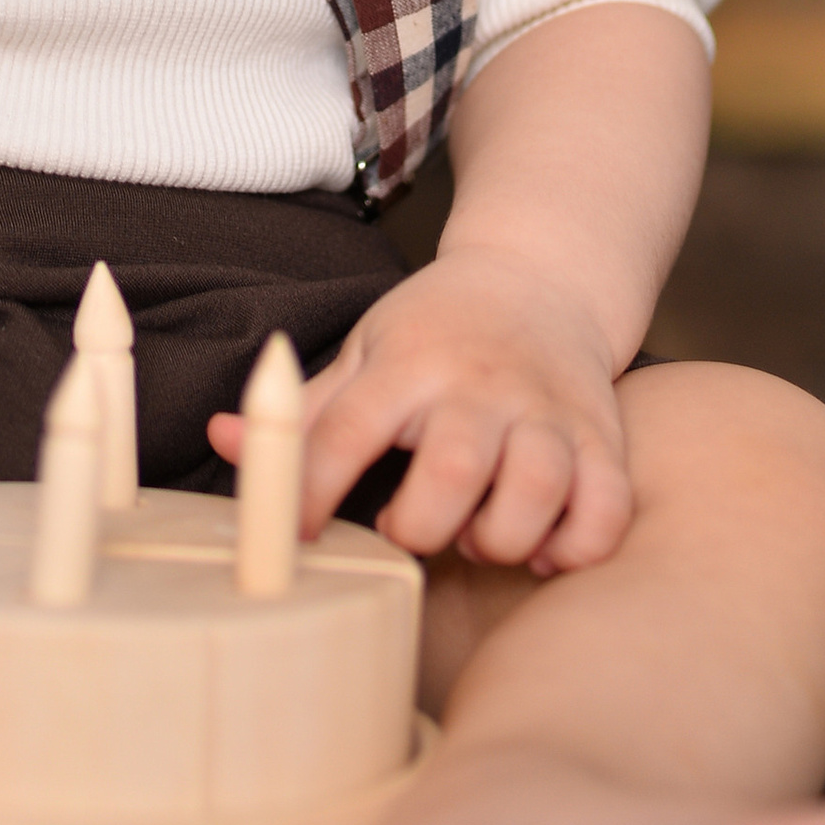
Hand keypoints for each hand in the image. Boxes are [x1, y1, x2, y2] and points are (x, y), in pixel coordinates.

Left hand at [208, 248, 633, 575]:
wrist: (541, 278)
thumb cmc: (438, 331)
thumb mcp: (365, 354)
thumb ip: (302, 410)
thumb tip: (220, 436)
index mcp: (408, 364)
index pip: (346, 432)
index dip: (313, 495)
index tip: (301, 540)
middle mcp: (480, 385)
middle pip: (451, 473)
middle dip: (420, 527)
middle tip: (408, 526)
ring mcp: (548, 410)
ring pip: (536, 493)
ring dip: (499, 538)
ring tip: (476, 533)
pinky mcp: (602, 436)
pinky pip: (605, 512)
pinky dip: (575, 547)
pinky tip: (541, 544)